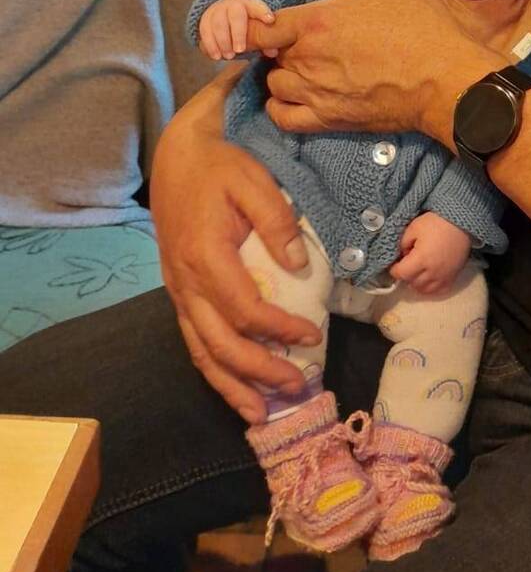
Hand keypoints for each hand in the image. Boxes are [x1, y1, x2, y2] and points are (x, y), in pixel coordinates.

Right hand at [149, 66, 322, 422]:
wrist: (177, 157)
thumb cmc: (221, 165)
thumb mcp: (253, 180)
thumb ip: (276, 220)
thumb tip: (300, 265)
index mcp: (205, 257)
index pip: (244, 309)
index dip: (279, 329)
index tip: (312, 335)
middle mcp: (186, 283)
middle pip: (220, 344)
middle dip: (258, 372)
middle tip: (295, 387)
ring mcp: (179, 291)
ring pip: (201, 352)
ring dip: (231, 386)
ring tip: (260, 414)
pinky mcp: (179, 293)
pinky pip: (193, 340)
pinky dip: (213, 369)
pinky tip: (234, 386)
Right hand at [198, 0, 275, 60]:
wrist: (223, 9)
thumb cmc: (246, 21)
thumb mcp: (256, 25)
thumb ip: (264, 37)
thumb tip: (273, 52)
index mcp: (249, 4)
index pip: (257, 6)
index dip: (263, 12)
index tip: (270, 20)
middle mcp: (233, 5)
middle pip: (235, 17)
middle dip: (237, 34)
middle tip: (240, 51)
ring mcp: (217, 11)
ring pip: (218, 24)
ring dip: (223, 42)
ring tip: (228, 57)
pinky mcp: (205, 19)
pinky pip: (205, 31)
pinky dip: (210, 45)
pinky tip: (216, 56)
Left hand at [246, 0, 496, 144]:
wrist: (445, 80)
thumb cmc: (422, 27)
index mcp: (316, 21)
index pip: (259, 27)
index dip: (256, 26)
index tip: (268, 25)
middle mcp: (307, 58)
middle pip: (270, 55)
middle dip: (281, 47)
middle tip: (307, 42)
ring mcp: (315, 92)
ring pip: (274, 84)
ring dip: (284, 75)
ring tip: (306, 69)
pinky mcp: (328, 120)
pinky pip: (283, 117)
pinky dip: (281, 107)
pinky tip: (297, 98)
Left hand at [389, 212, 472, 294]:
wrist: (461, 223)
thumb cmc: (436, 223)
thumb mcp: (413, 228)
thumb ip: (402, 244)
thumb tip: (401, 256)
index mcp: (420, 259)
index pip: (400, 273)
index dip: (394, 269)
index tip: (395, 263)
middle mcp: (431, 272)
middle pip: (411, 282)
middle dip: (405, 275)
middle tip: (406, 265)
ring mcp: (443, 276)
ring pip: (423, 290)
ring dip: (416, 283)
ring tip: (416, 272)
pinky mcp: (452, 277)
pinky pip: (438, 291)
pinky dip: (430, 288)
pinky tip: (428, 279)